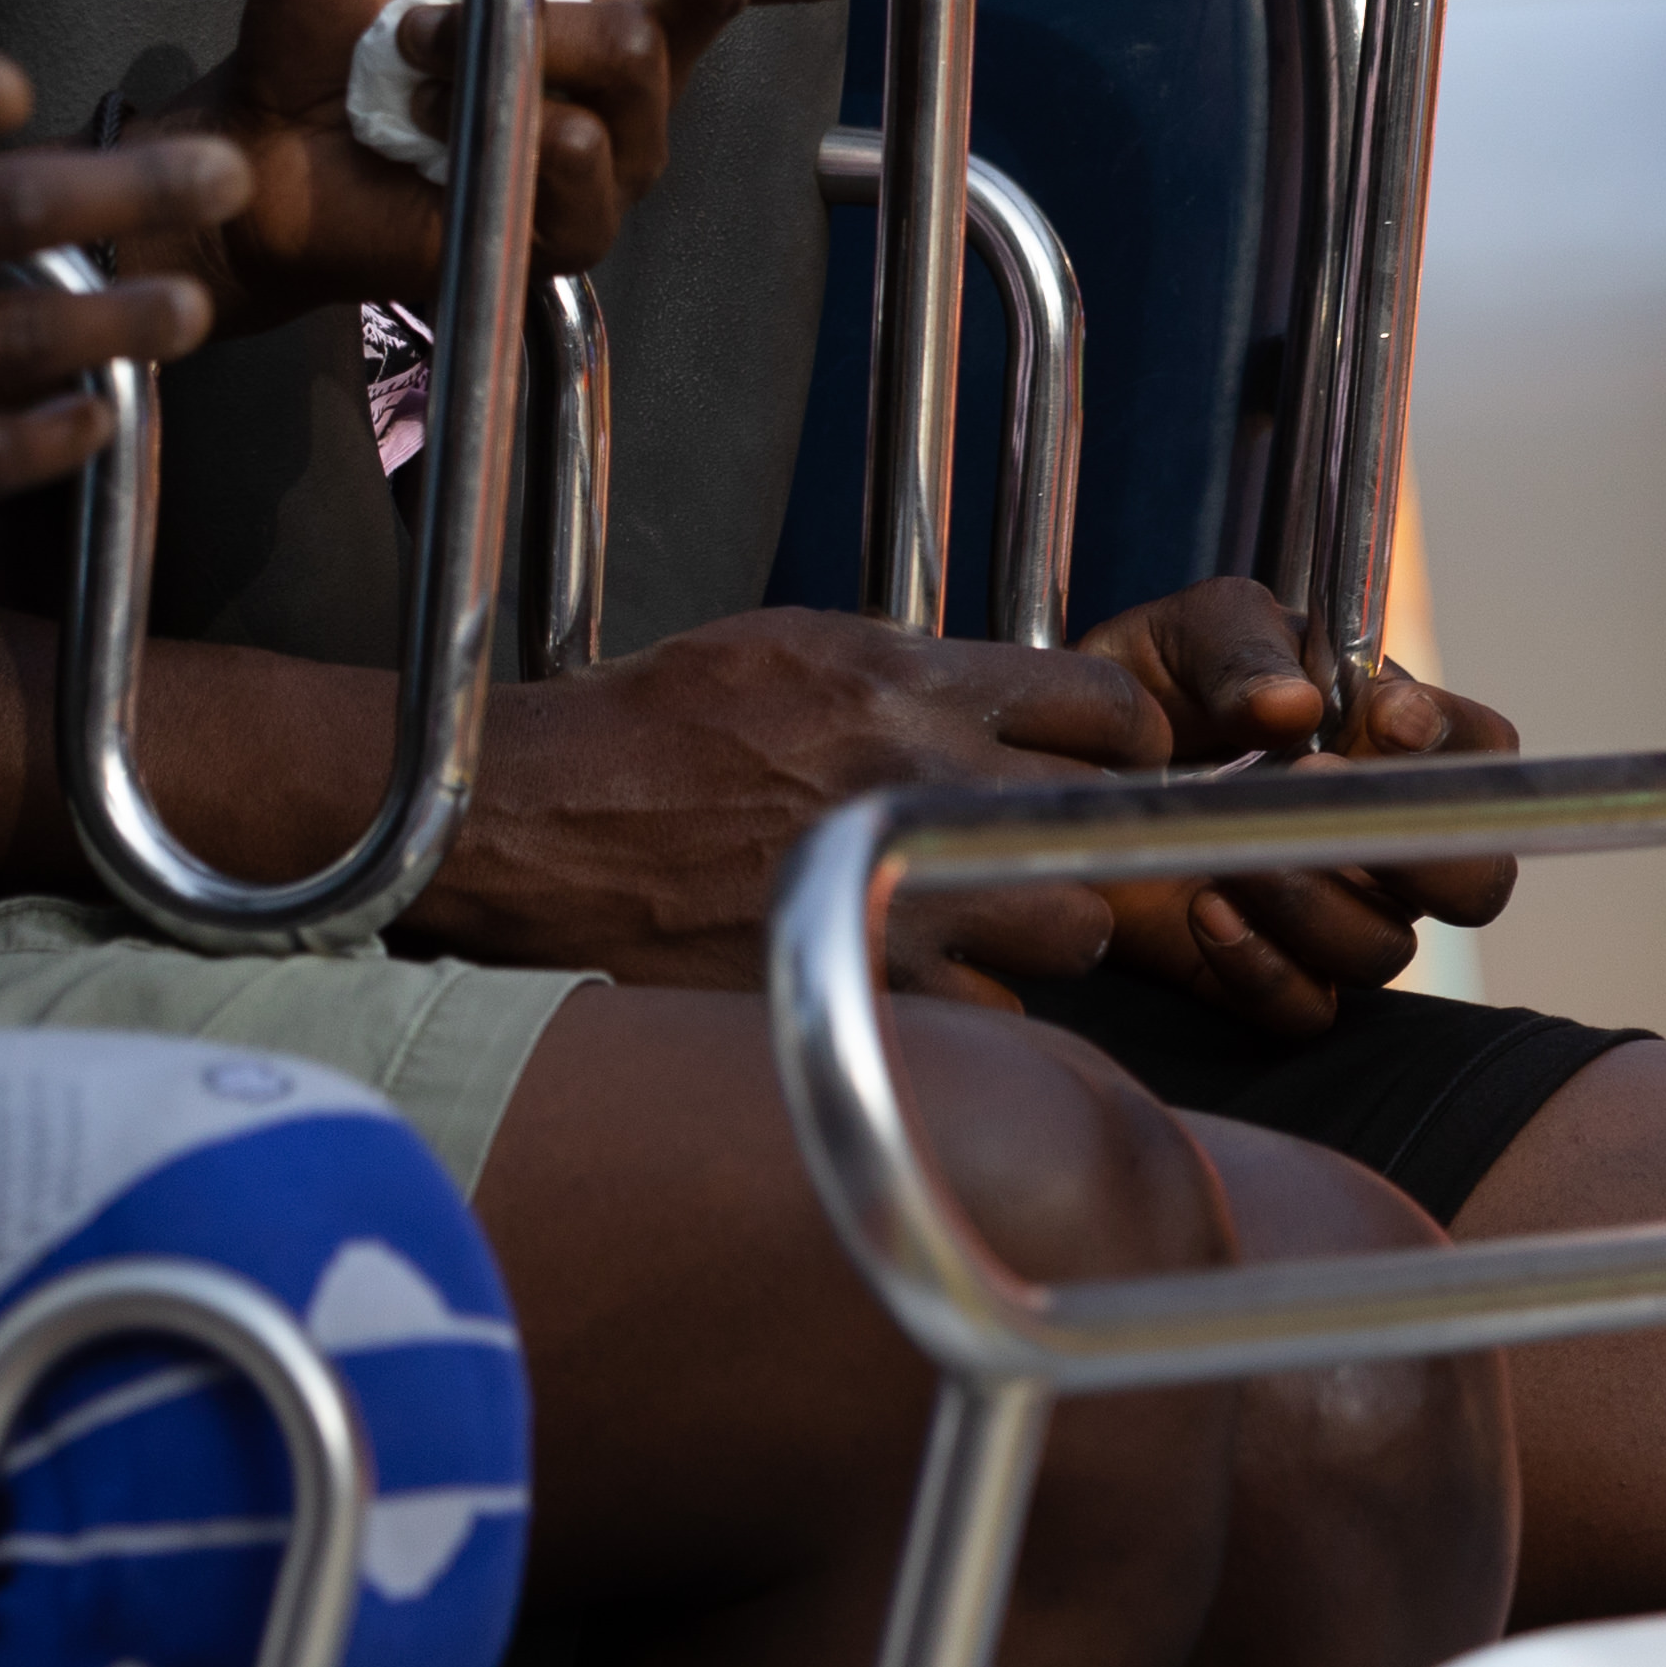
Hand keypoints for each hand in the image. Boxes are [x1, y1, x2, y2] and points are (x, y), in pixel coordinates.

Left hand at [142, 0, 1033, 327]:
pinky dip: (523, 135)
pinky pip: (585, 174)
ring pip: (640, 86)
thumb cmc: (319, 32)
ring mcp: (607, 160)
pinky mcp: (561, 233)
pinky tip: (467, 126)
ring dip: (539, 48)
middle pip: (721, 8)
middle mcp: (636, 72)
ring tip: (432, 44)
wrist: (251, 151)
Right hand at [418, 609, 1177, 999]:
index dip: (1128, 744)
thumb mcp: (787, 648)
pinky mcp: (857, 979)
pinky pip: (982, 1017)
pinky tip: (908, 982)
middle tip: (1039, 859)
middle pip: (1103, 834)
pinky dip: (963, 1009)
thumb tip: (1001, 703)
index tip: (1116, 764)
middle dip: (1084, 850)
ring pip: (1066, 939)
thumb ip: (910, 676)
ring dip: (1036, 938)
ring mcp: (893, 889)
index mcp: (904, 680)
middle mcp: (917, 778)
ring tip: (972, 927)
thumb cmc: (646, 729)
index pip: (1107, 706)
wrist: (537, 818)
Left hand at [1075, 579, 1530, 1041]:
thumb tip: (1294, 705)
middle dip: (1418, 851)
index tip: (1385, 721)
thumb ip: (1246, 650)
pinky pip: (1306, 1006)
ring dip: (1311, 901)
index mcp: (1393, 742)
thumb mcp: (1195, 631)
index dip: (1453, 744)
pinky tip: (1204, 909)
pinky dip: (1260, 965)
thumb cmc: (1155, 680)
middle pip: (1476, 882)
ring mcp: (1334, 914)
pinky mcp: (1270, 975)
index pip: (1482, 754)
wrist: (1065, 754)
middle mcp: (1384, 838)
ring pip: (1383, 949)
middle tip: (1316, 788)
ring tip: (1230, 849)